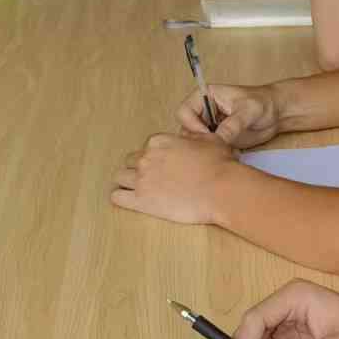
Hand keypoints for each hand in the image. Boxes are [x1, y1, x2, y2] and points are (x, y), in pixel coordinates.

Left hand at [110, 131, 234, 224]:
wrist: (221, 190)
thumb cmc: (219, 165)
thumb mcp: (208, 139)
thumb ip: (191, 137)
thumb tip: (187, 139)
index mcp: (159, 141)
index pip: (146, 147)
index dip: (155, 157)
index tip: (164, 165)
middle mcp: (146, 158)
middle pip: (131, 161)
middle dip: (141, 168)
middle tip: (155, 179)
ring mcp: (141, 179)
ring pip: (120, 177)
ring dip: (129, 182)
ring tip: (142, 190)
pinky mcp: (140, 201)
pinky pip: (117, 197)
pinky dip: (122, 198)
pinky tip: (132, 200)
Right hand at [175, 81, 280, 146]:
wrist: (277, 114)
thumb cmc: (264, 103)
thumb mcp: (248, 111)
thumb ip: (232, 124)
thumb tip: (217, 139)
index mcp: (206, 95)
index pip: (184, 111)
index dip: (192, 125)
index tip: (208, 135)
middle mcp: (204, 111)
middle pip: (186, 129)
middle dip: (198, 140)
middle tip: (215, 146)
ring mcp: (210, 126)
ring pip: (195, 142)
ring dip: (206, 149)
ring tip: (224, 150)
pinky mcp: (217, 139)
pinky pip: (207, 150)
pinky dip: (214, 154)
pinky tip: (228, 153)